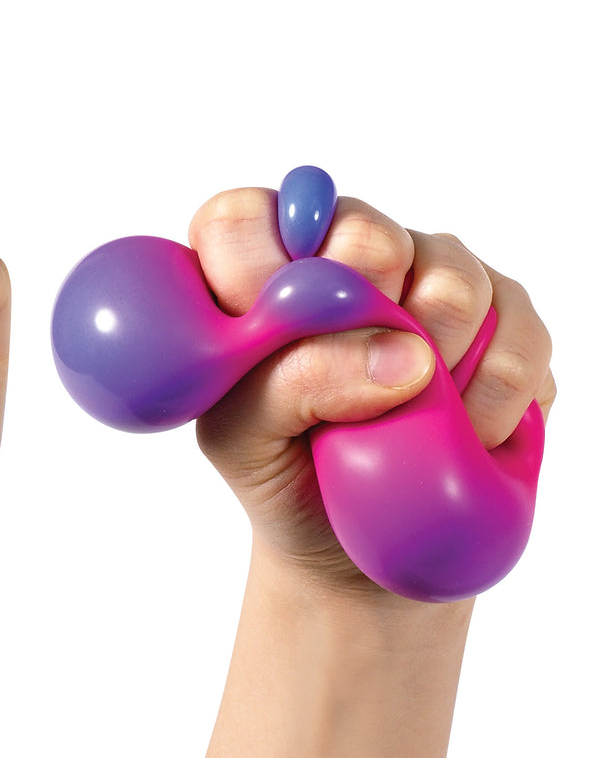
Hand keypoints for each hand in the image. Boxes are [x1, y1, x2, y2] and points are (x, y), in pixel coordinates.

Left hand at [188, 185, 554, 597]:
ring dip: (438, 366)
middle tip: (357, 388)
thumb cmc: (282, 473)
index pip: (240, 219)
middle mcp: (337, 257)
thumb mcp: (245, 442)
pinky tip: (465, 431)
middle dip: (367, 320)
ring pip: (451, 275)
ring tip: (410, 421)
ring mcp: (421, 277)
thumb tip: (399, 354)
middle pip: (362, 231)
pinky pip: (517, 326)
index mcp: (253, 277)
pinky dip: (494, 394)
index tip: (286, 329)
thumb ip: (288, 385)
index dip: (261, 264)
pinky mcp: (497, 313)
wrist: (356, 538)